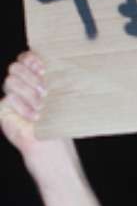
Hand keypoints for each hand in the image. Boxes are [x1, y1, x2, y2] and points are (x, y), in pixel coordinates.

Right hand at [1, 51, 73, 170]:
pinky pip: (8, 99)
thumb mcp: (61, 99)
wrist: (52, 147)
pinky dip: (23, 107)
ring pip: (10, 80)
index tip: (44, 69)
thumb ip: (57, 80)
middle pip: (16, 67)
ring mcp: (11, 97)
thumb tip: (62, 62)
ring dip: (29, 93)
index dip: (31, 60)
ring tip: (42, 107)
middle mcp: (21, 85)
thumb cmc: (59, 123)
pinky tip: (35, 117)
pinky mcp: (4, 110)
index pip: (26, 58)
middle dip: (31, 78)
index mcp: (35, 78)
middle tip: (45, 92)